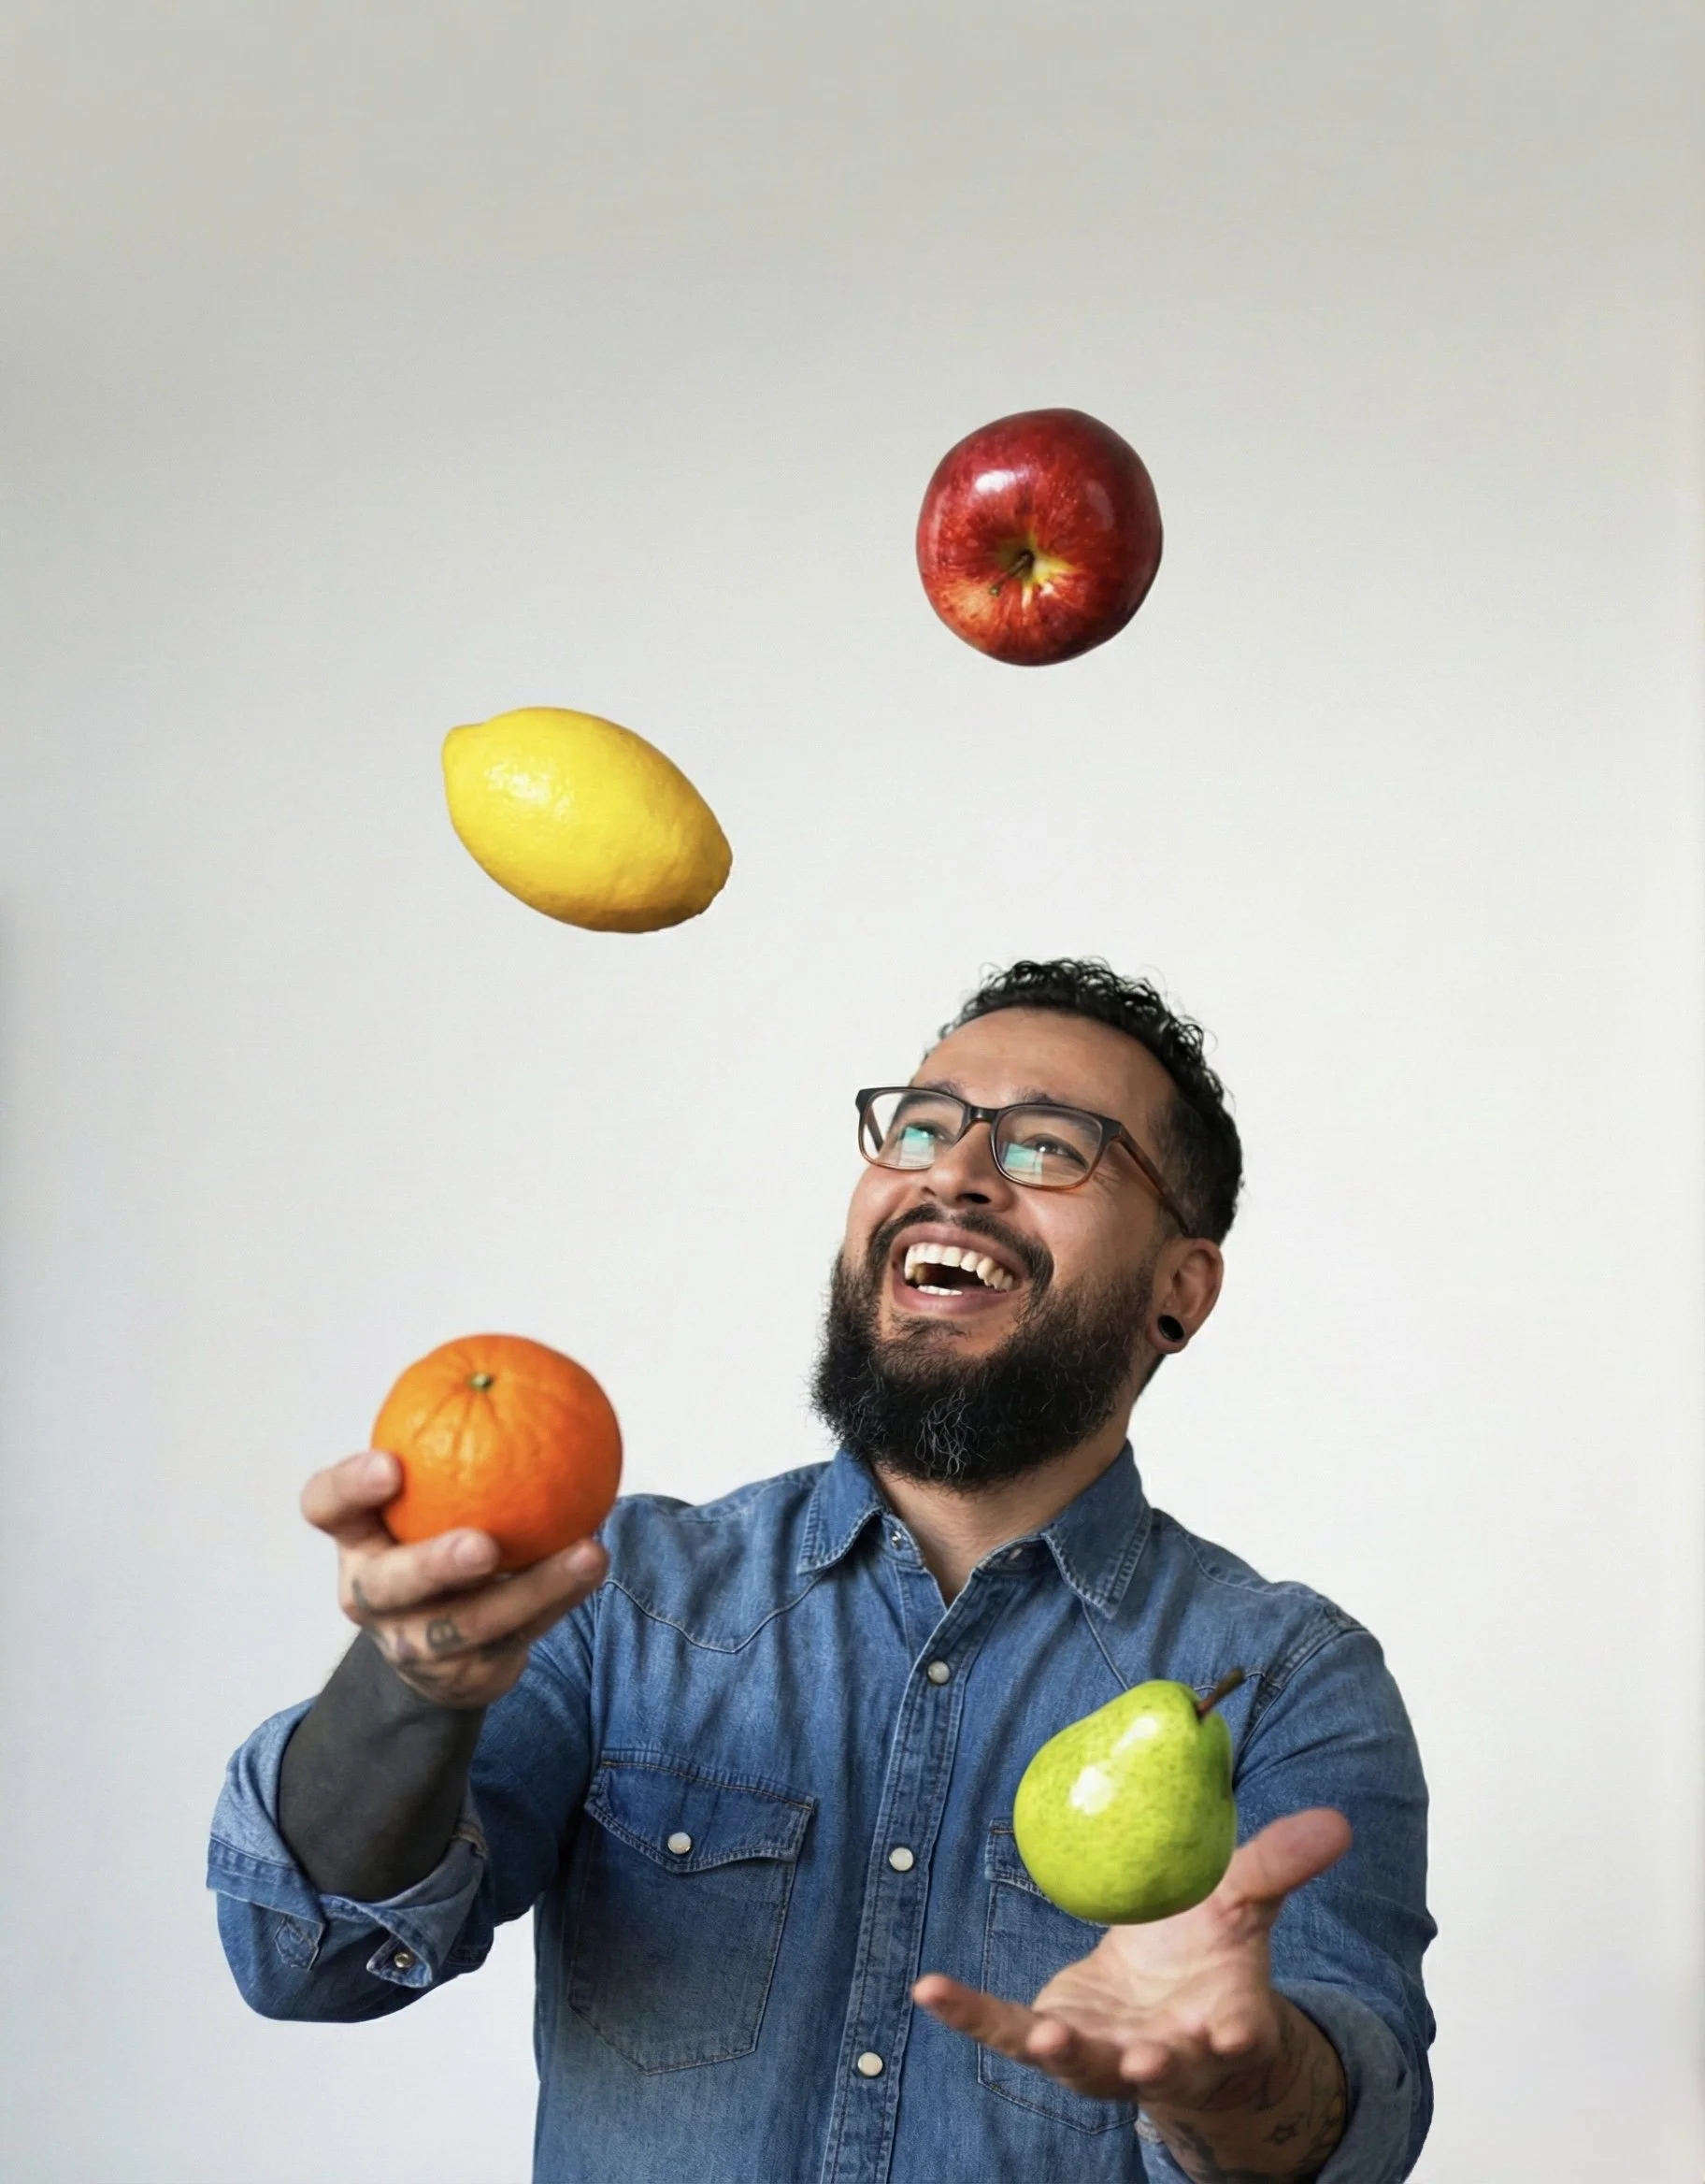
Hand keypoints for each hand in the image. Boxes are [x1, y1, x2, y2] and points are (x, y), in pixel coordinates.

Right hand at [301, 1449, 608, 1709]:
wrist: (443, 1640)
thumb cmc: (438, 1530)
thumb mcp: (434, 1489)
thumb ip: (457, 1438)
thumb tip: (522, 1365)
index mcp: (354, 1535)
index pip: (325, 1506)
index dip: (348, 1487)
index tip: (391, 1463)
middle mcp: (369, 1593)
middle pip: (386, 1585)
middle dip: (432, 1566)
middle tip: (483, 1545)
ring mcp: (410, 1641)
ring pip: (469, 1622)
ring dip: (536, 1588)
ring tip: (587, 1553)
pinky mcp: (459, 1675)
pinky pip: (517, 1636)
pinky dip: (560, 1598)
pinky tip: (595, 1563)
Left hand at [915, 1810, 1351, 2178]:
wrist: (1172, 1996)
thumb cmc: (1212, 1951)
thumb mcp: (1244, 1903)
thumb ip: (1278, 1864)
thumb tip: (1337, 1820)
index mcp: (1224, 2020)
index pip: (1236, 2033)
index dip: (1233, 2035)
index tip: (1231, 2031)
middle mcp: (1168, 2052)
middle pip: (1162, 2067)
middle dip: (1153, 2064)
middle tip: (1145, 2058)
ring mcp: (1107, 2054)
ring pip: (1084, 2063)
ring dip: (1064, 2051)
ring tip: (1041, 2036)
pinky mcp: (1054, 2036)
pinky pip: (1005, 2030)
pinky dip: (971, 2015)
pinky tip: (930, 1989)